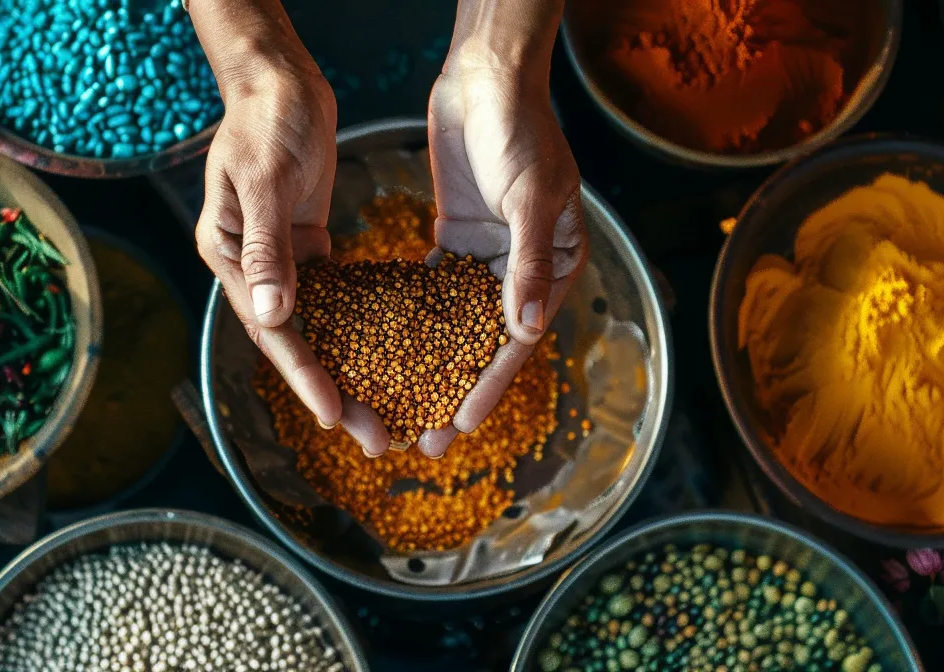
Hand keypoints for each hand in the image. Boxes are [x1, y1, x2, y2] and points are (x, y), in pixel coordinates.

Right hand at [192, 34, 392, 453]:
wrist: (278, 78)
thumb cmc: (264, 120)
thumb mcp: (263, 182)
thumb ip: (267, 250)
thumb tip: (273, 316)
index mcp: (228, 256)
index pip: (270, 330)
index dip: (304, 375)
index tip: (334, 414)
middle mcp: (251, 267)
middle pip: (298, 343)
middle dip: (337, 391)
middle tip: (377, 438)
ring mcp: (280, 259)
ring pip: (321, 328)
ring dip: (354, 369)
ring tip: (390, 414)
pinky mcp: (308, 244)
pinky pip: (337, 297)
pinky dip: (362, 326)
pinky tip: (395, 356)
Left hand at [417, 51, 586, 457]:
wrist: (488, 78)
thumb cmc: (521, 130)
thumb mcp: (530, 197)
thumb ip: (526, 264)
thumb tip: (523, 332)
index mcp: (557, 262)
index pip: (520, 339)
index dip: (490, 384)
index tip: (461, 424)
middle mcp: (525, 267)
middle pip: (487, 342)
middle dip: (456, 391)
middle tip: (427, 439)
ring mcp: (489, 253)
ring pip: (458, 322)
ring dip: (433, 363)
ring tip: (403, 407)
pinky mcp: (457, 235)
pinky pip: (435, 287)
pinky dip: (414, 315)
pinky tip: (386, 347)